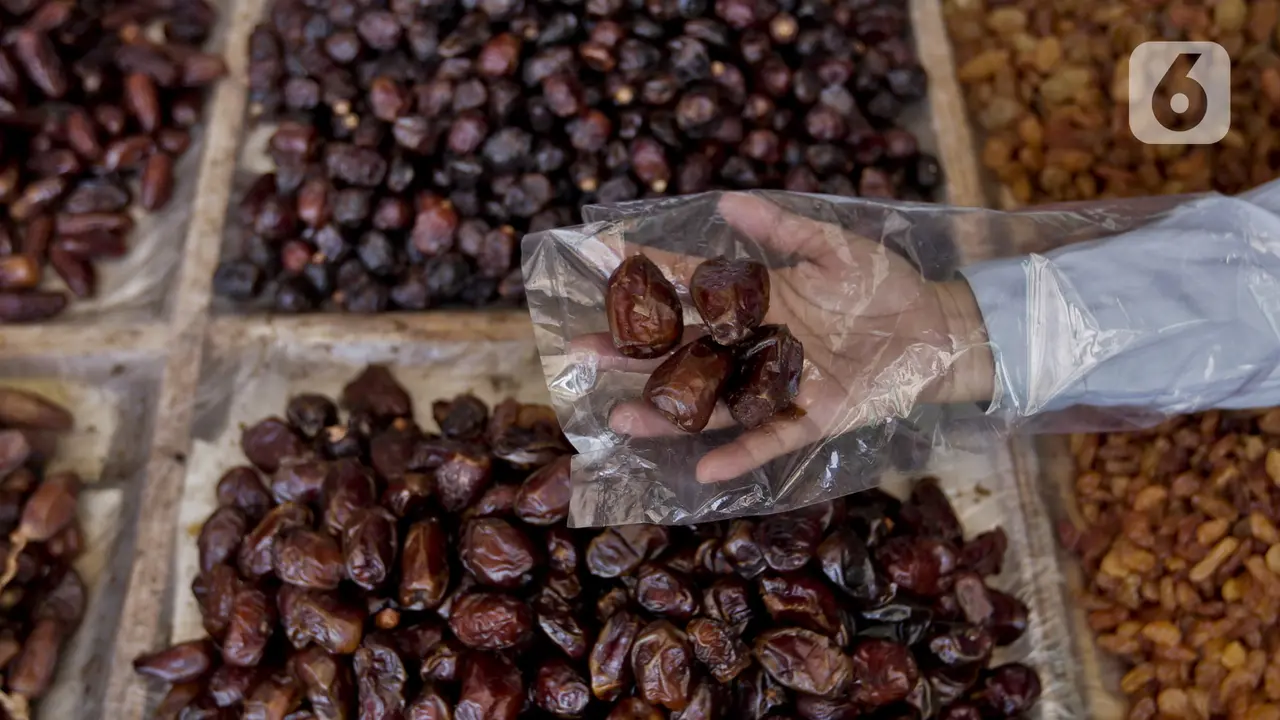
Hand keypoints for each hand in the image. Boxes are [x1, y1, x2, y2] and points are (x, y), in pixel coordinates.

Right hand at [586, 193, 993, 483]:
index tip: (601, 258)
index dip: (649, 272)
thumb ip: (781, 229)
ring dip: (668, 412)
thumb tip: (726, 201)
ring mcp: (781, 384)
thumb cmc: (885, 285)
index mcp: (759, 299)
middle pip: (685, 349)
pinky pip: (770, 439)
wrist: (939, 330)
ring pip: (713, 400)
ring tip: (619, 416)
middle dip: (633, 351)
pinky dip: (740, 455)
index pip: (693, 284)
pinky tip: (703, 469)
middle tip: (581, 352)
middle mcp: (757, 343)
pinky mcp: (813, 417)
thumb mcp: (833, 247)